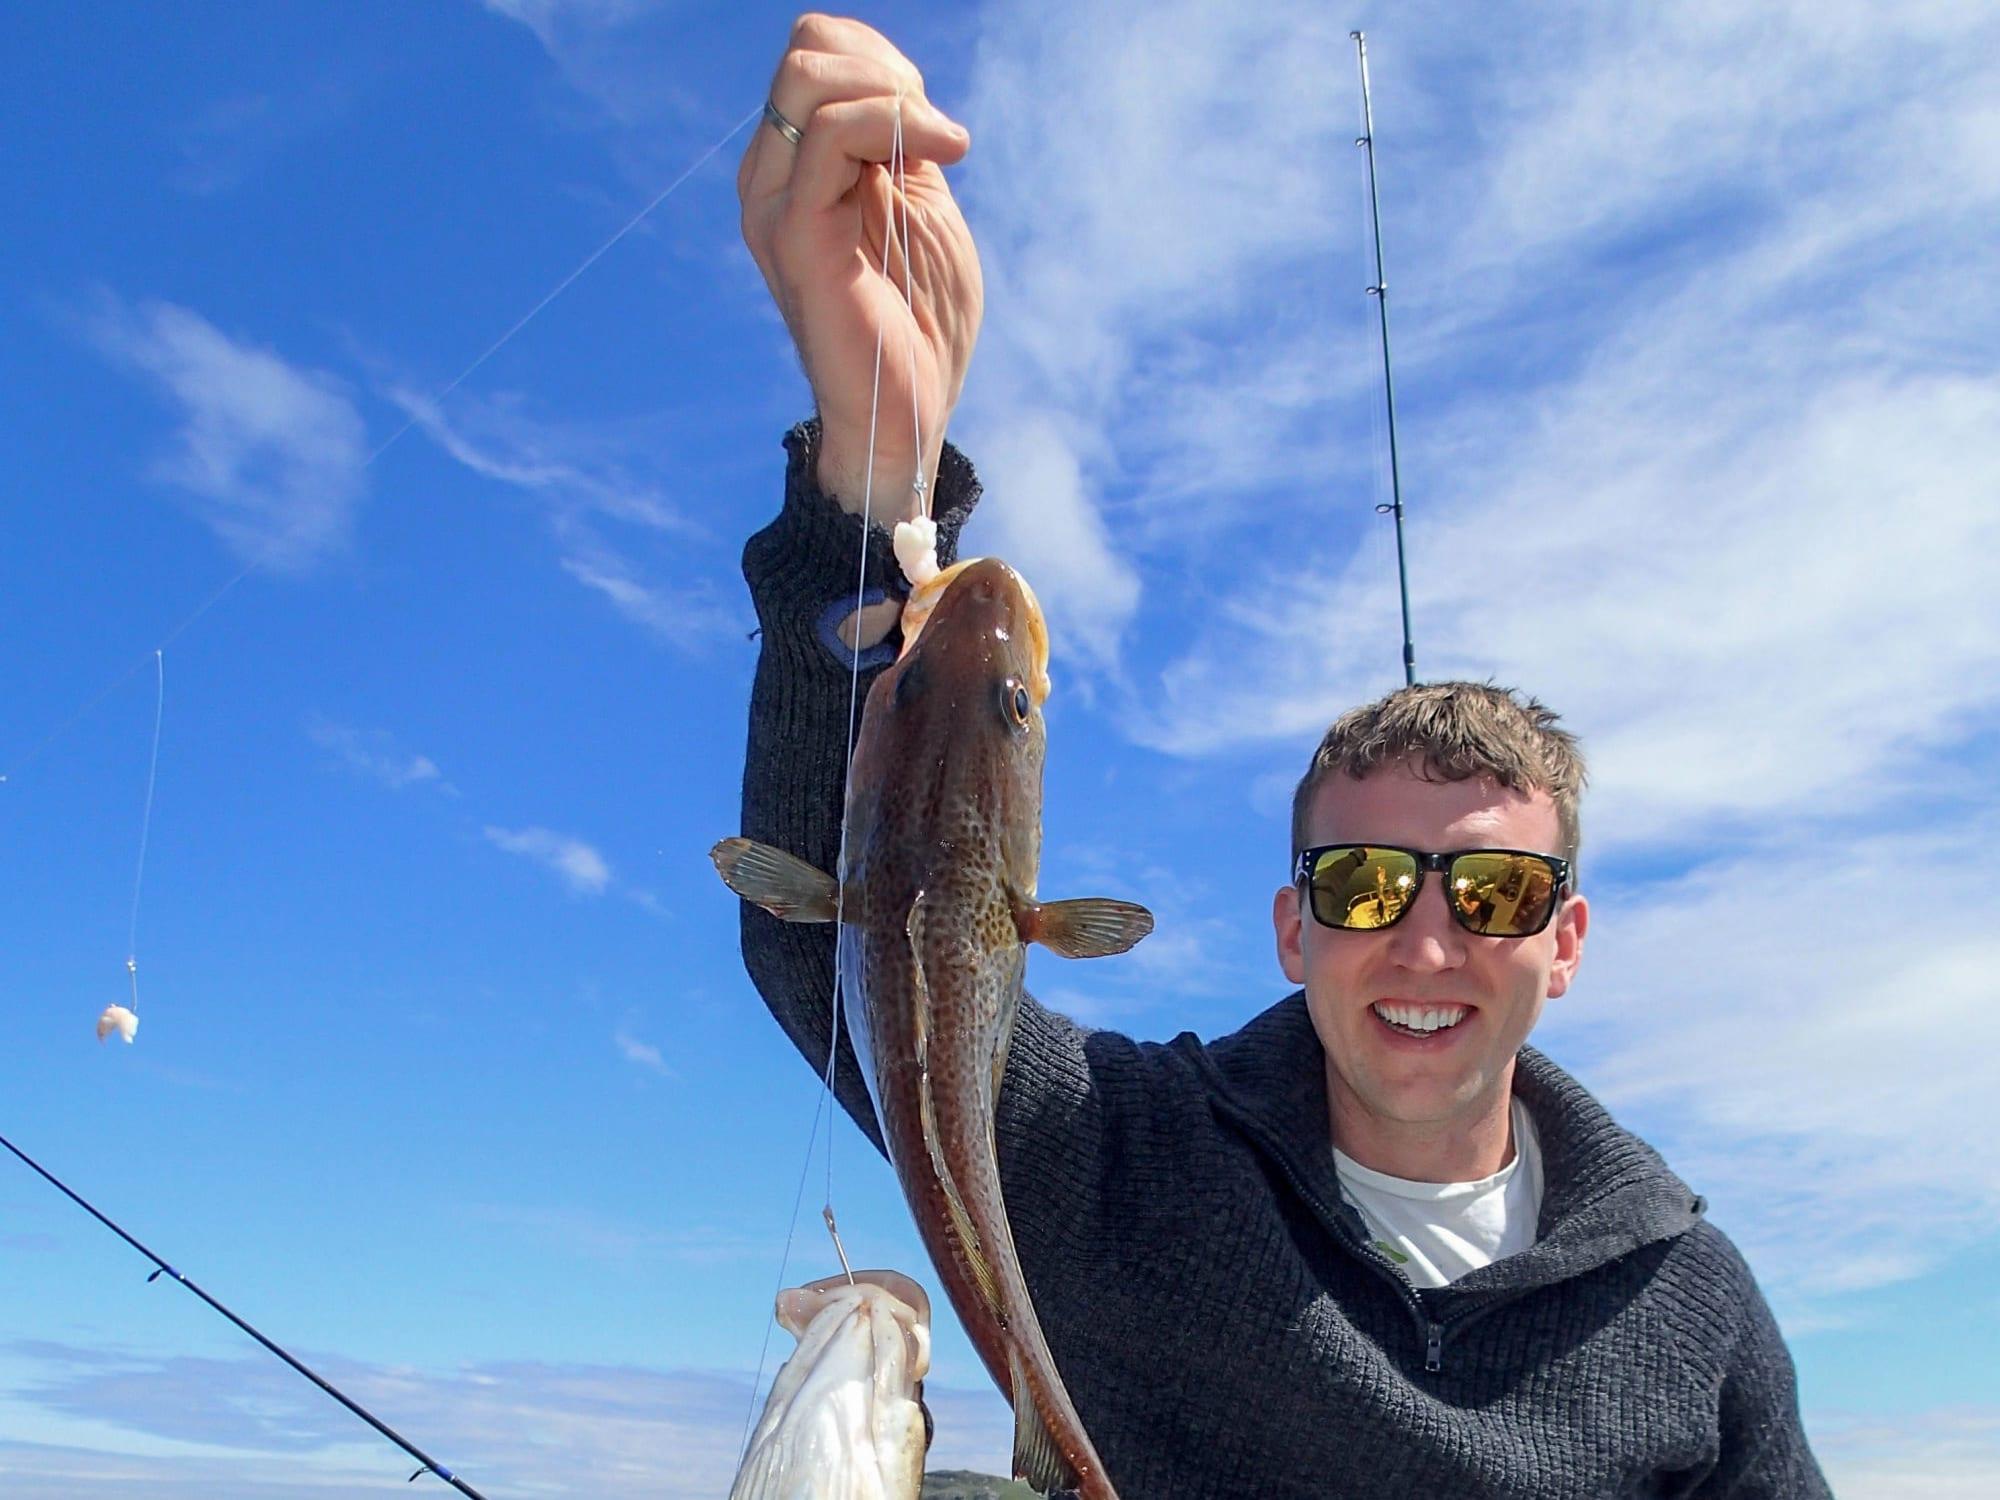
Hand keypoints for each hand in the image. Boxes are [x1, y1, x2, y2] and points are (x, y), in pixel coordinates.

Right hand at [738, 14, 983, 517]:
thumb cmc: (919, 324)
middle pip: (807, 51)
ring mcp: (775, 203)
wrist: (905, 413)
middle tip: (934, 130)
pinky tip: (951, 151)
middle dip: (887, 68)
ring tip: (942, 143)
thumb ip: (901, 145)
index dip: (880, 60)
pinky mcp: (797, 230)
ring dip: (895, 92)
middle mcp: (771, 180)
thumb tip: (900, 84)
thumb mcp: (919, 208)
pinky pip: (835, 133)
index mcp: (795, 171)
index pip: (814, 55)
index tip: (929, 119)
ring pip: (810, 76)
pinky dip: (902, 122)